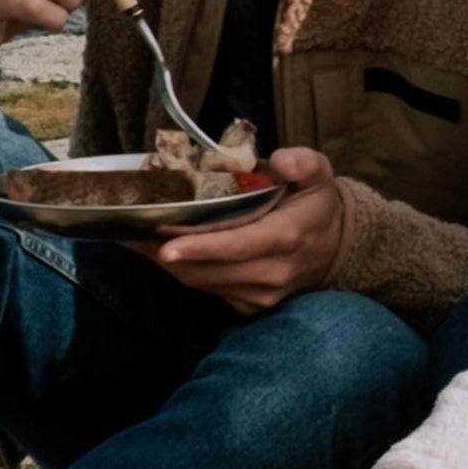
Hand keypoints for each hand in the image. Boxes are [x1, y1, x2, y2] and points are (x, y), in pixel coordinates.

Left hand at [142, 149, 346, 314]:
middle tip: (128, 231)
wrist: (340, 249)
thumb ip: (303, 162)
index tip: (166, 247)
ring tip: (134, 239)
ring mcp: (264, 294)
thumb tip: (279, 162)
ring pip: (203, 282)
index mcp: (288, 236)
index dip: (201, 248)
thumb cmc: (318, 204)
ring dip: (168, 264)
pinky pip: (210, 290)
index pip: (240, 246)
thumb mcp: (320, 173)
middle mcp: (275, 271)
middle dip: (165, 254)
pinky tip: (165, 252)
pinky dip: (185, 272)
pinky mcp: (253, 306)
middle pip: (210, 269)